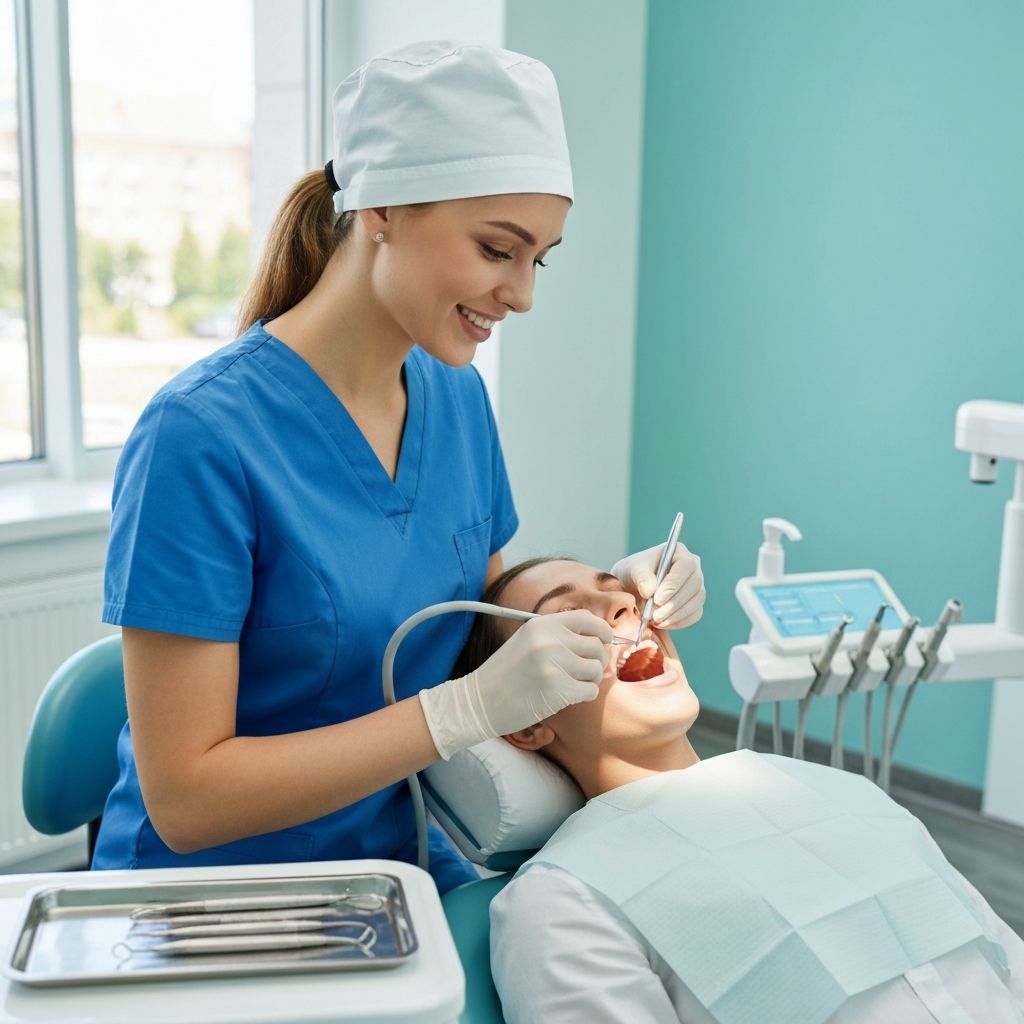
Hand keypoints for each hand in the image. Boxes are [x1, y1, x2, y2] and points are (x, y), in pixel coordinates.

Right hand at [419, 610, 611, 759]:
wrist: (478, 701)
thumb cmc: (505, 674)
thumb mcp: (528, 641)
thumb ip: (560, 636)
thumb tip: (603, 643)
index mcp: (542, 625)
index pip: (587, 619)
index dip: (602, 630)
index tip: (605, 641)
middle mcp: (549, 640)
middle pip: (596, 646)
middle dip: (597, 661)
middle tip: (585, 671)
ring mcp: (554, 664)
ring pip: (596, 669)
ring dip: (590, 679)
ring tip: (572, 684)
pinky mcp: (557, 690)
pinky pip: (590, 690)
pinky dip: (583, 695)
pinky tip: (567, 696)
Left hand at [612, 539, 704, 629]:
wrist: (632, 588)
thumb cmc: (633, 573)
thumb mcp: (632, 571)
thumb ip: (641, 577)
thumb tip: (650, 590)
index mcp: (678, 552)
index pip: (686, 566)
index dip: (674, 584)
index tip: (657, 599)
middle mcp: (692, 568)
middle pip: (694, 585)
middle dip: (674, 603)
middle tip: (655, 615)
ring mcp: (696, 586)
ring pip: (696, 602)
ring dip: (676, 615)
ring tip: (656, 621)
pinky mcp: (695, 603)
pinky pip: (694, 614)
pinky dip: (679, 622)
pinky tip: (662, 624)